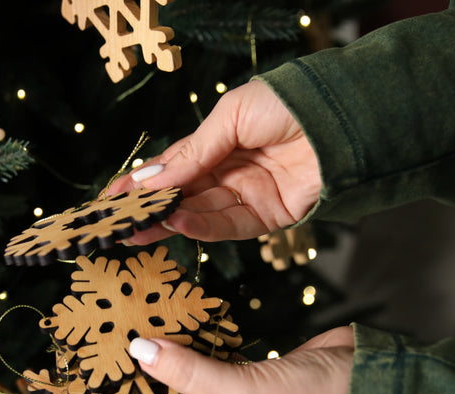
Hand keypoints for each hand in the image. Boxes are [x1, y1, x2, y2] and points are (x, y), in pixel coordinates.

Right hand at [109, 80, 321, 243]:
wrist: (342, 117)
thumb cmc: (287, 103)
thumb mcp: (230, 118)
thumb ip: (192, 154)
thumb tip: (150, 180)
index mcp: (219, 142)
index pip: (173, 168)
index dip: (142, 183)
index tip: (112, 198)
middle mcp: (230, 171)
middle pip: (182, 197)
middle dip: (149, 210)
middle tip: (117, 224)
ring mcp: (248, 194)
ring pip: (200, 214)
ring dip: (169, 221)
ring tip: (139, 227)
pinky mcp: (269, 216)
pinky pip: (229, 226)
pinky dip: (201, 226)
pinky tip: (177, 222)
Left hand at [128, 326, 353, 393]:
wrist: (367, 375)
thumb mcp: (244, 393)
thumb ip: (190, 374)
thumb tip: (138, 352)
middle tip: (99, 387)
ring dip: (159, 380)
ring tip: (119, 356)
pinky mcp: (245, 377)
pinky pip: (205, 370)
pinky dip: (185, 356)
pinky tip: (161, 335)